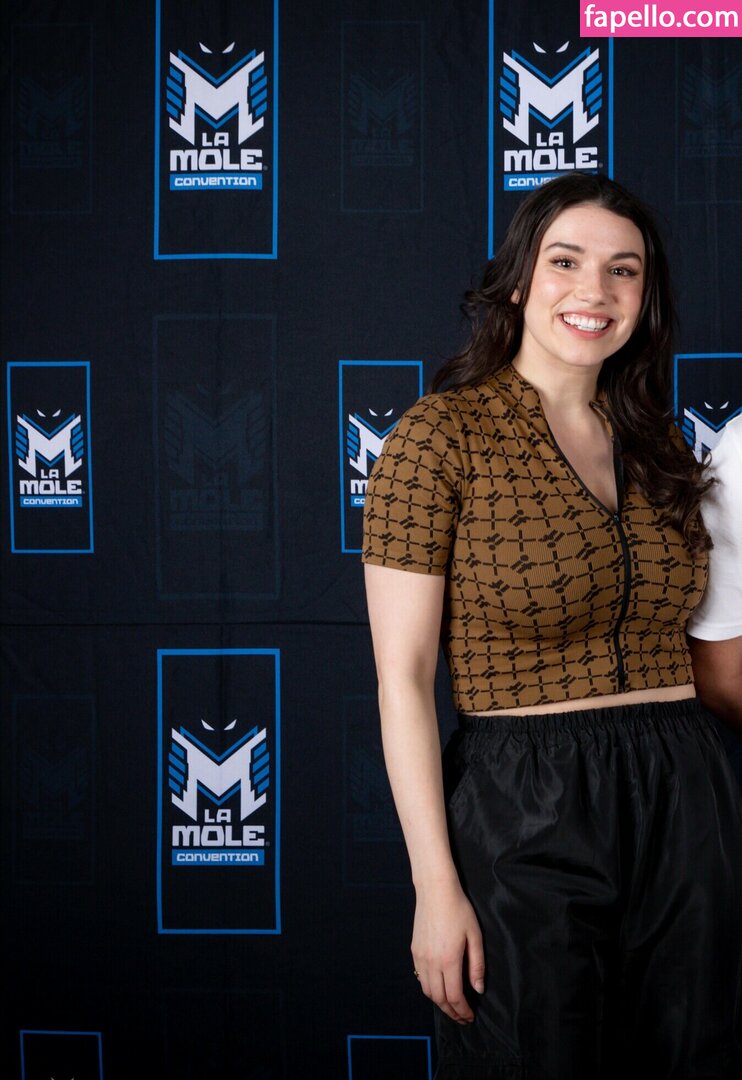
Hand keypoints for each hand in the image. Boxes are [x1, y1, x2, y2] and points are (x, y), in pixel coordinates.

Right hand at [411, 878, 484, 1023]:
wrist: (435, 890)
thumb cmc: (458, 910)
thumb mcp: (474, 936)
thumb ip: (477, 965)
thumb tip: (477, 989)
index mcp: (449, 960)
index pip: (454, 997)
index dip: (462, 1011)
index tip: (470, 1017)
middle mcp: (432, 962)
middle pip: (439, 998)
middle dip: (451, 1012)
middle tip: (462, 1017)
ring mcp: (420, 956)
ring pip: (427, 990)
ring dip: (439, 1003)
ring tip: (451, 1005)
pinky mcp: (414, 950)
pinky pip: (420, 977)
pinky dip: (429, 988)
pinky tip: (439, 987)